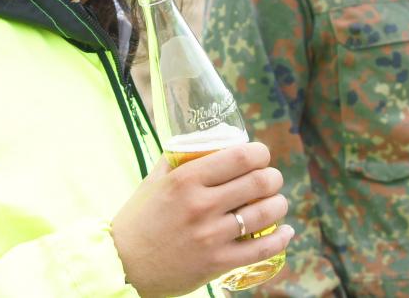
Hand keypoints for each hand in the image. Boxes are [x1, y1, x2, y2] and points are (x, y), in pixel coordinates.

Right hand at [110, 141, 292, 297]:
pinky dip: (281, 238)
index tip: (261, 156)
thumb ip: (178, 161)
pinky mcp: (217, 263)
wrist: (123, 265)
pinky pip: (262, 249)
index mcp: (186, 179)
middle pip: (259, 182)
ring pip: (266, 212)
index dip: (260, 153)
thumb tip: (202, 142)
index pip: (240, 156)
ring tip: (277, 202)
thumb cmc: (138, 220)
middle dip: (273, 177)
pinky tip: (286, 232)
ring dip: (279, 204)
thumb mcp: (154, 182)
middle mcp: (201, 204)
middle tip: (271, 179)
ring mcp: (211, 235)